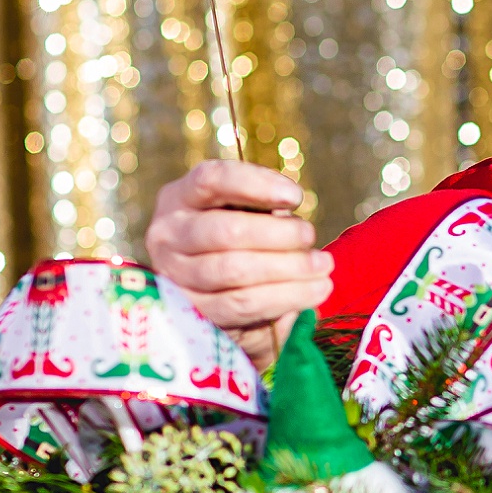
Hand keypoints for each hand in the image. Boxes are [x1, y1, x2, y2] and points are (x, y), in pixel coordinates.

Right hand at [142, 160, 333, 369]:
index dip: (256, 184)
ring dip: (288, 268)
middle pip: (227, 230)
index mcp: (180, 198)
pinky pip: (243, 304)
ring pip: (235, 270)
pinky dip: (285, 297)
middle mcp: (168, 234)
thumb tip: (287, 206)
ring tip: (323, 266)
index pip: (211, 180)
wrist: (221, 295)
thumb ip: (263, 205)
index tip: (295, 196)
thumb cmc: (241, 240)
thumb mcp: (247, 212)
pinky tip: (315, 291)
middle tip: (311, 235)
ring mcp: (176, 275)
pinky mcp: (194, 312)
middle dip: (279, 234)